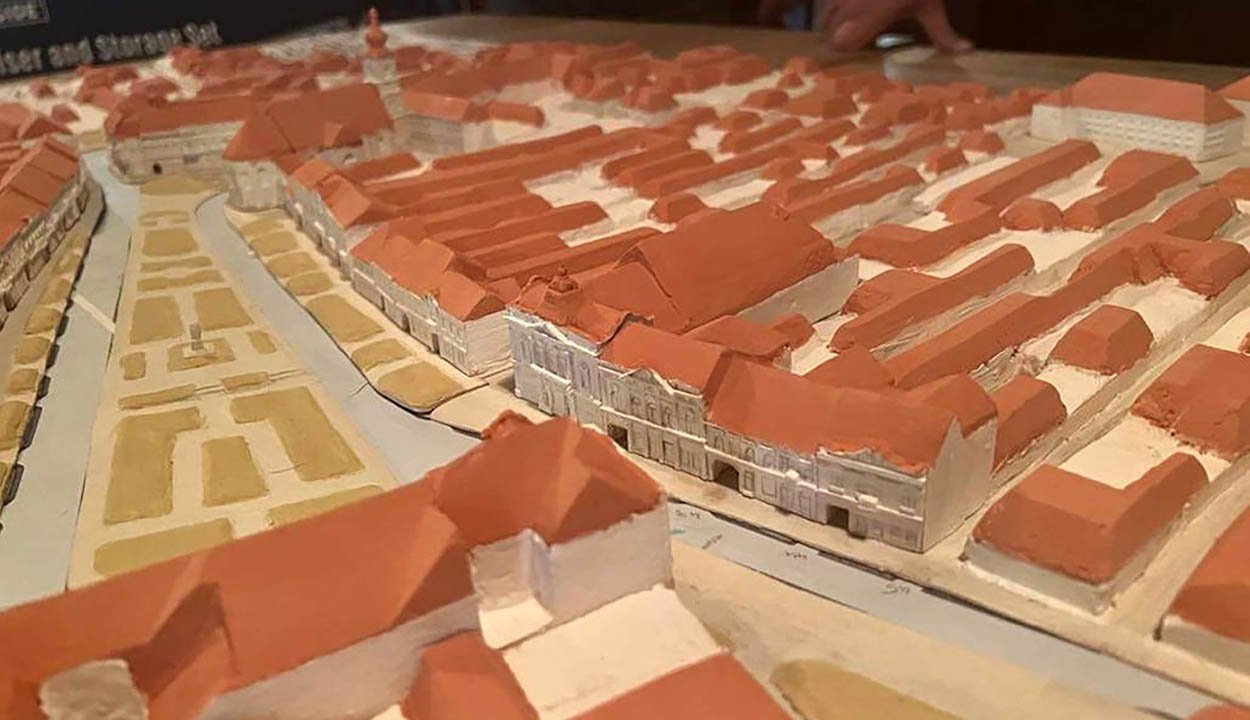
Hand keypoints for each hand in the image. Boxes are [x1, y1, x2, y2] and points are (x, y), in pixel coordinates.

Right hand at [820, 0, 971, 52]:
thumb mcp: (930, 6)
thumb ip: (942, 33)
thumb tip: (967, 51)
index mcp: (867, 18)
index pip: (839, 44)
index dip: (844, 49)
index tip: (857, 50)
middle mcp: (849, 5)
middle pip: (828, 30)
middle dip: (838, 35)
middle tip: (855, 38)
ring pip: (826, 13)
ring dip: (835, 19)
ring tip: (852, 21)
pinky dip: (837, 4)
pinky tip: (853, 4)